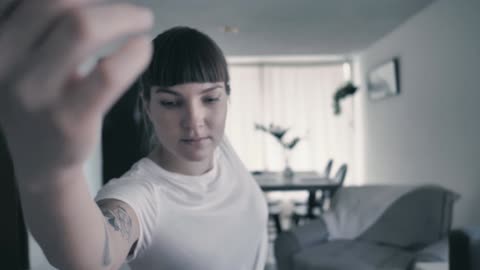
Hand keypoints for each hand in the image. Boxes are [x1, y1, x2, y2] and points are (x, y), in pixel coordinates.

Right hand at [0, 0, 152, 178]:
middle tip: (132, 12)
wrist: (41, 160)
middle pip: (59, 2)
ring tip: (142, 20)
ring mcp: (35, 92)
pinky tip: (143, 48)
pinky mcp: (69, 118)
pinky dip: (134, 53)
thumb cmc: (41, 98)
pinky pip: (109, 73)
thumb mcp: (25, 57)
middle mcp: (5, 62)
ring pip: (82, 28)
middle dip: (105, 1)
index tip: (98, 0)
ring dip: (123, 16)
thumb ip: (44, 25)